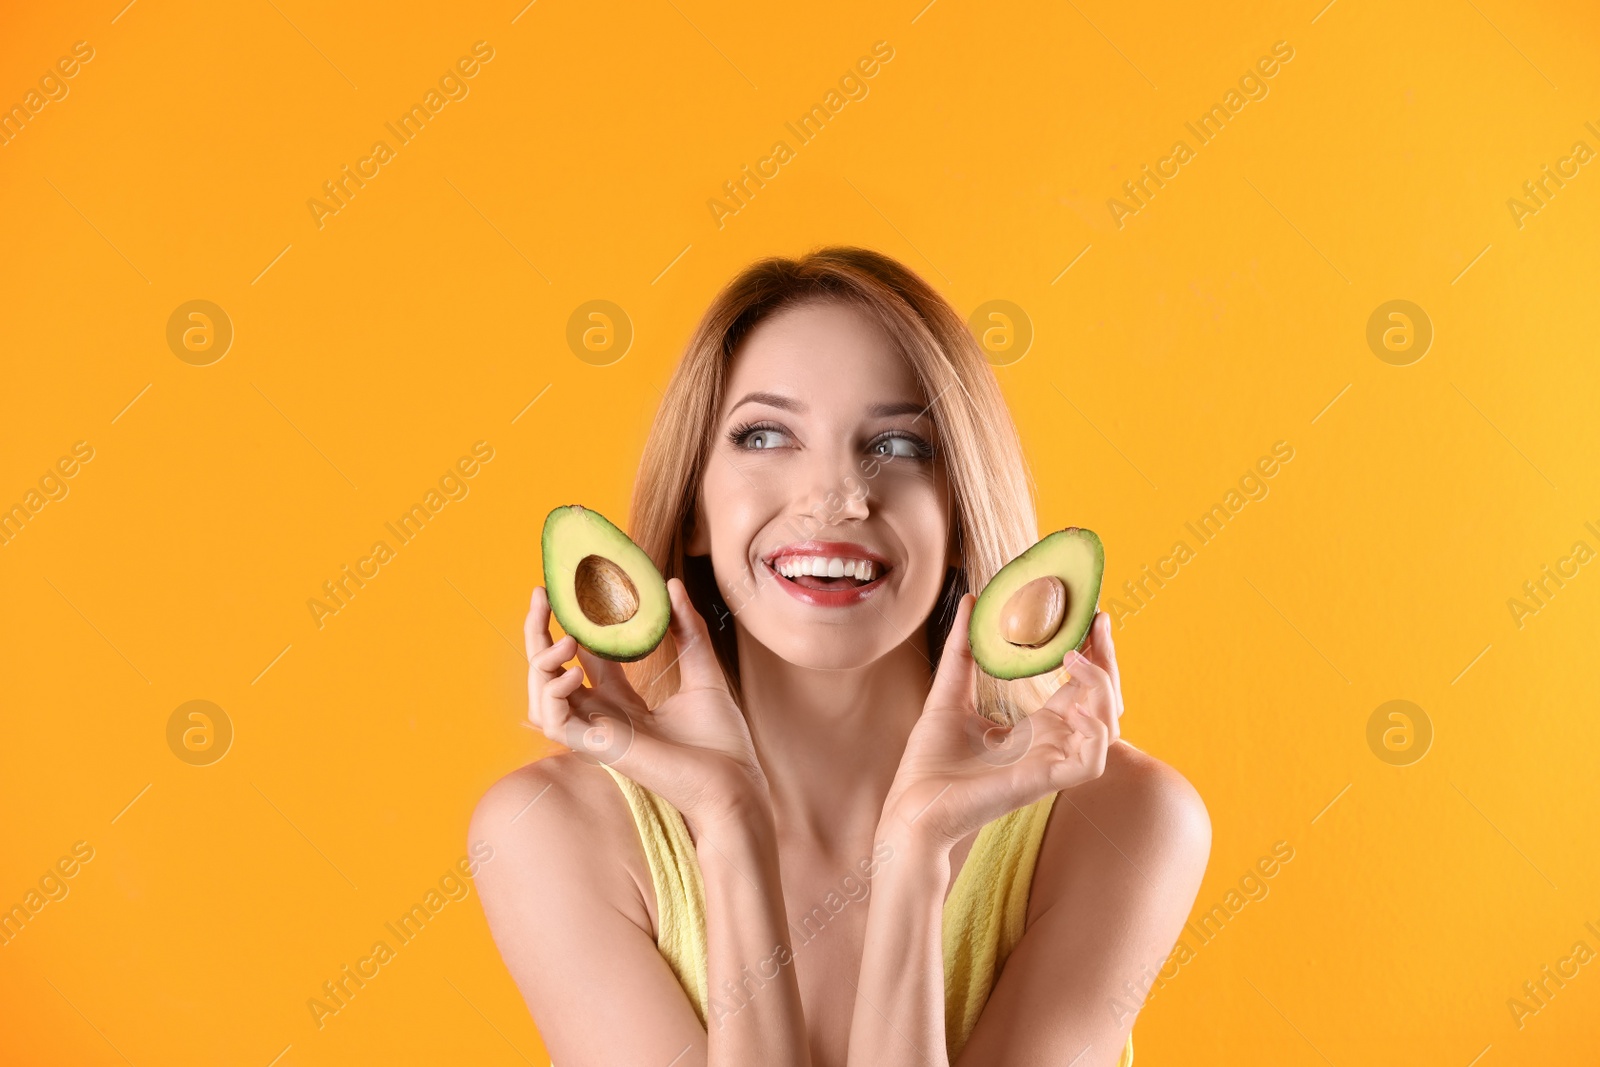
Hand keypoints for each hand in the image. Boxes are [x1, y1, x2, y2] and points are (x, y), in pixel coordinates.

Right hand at [526, 577, 768, 826]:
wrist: (735, 786)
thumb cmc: (723, 743)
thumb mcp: (704, 673)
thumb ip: (687, 631)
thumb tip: (672, 585)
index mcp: (624, 702)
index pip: (584, 658)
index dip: (573, 624)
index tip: (569, 591)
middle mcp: (603, 716)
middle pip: (550, 671)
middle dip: (538, 632)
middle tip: (539, 594)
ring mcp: (598, 734)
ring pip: (541, 696)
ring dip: (541, 663)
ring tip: (567, 638)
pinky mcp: (600, 749)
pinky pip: (554, 722)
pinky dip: (553, 694)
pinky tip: (573, 672)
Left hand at [881, 595, 1122, 850]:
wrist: (911, 806)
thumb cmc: (930, 762)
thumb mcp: (949, 693)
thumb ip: (963, 650)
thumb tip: (971, 601)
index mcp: (1037, 729)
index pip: (1082, 687)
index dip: (1093, 653)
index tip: (1090, 617)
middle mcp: (1052, 745)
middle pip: (1105, 702)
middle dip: (1108, 660)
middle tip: (1098, 621)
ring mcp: (1052, 765)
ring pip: (1109, 727)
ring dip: (1102, 688)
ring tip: (1074, 657)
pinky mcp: (1044, 782)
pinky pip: (1093, 760)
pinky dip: (1094, 731)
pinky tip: (1076, 706)